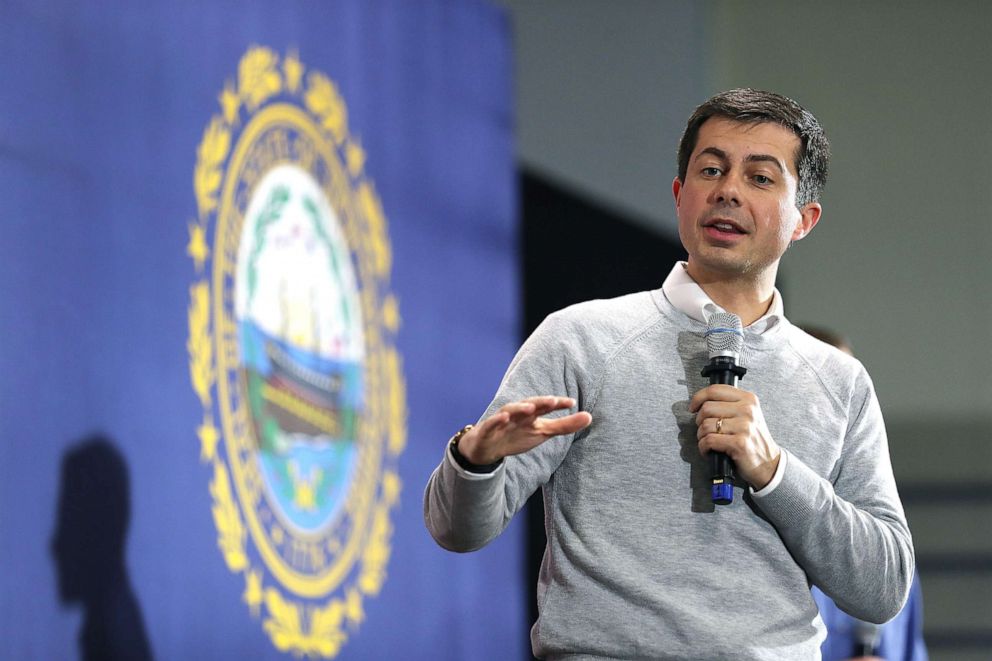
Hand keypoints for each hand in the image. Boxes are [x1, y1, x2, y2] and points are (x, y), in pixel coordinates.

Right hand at [457, 396, 591, 464]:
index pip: (546, 406)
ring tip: (531, 407)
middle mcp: (518, 412)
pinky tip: (504, 418)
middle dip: (540, 402)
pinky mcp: (489, 429)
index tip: (571, 403)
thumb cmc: (518, 435)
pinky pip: (493, 423)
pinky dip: (497, 420)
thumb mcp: (543, 432)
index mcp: (532, 413)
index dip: (557, 404)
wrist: (489, 447)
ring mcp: (502, 419)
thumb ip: (565, 425)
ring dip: (520, 407)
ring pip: (511, 410)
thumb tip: (590, 416)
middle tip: (553, 401)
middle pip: (530, 405)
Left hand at [689, 385, 780, 489]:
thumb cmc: (753, 438)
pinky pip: (709, 441)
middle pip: (707, 408)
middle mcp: (747, 410)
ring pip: (705, 425)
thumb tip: (701, 402)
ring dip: (701, 436)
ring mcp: (744, 426)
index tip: (693, 407)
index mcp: (748, 399)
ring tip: (709, 441)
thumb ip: (728, 404)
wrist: (769, 463)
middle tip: (704, 429)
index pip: (715, 390)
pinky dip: (703, 447)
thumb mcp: (747, 414)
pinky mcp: (739, 443)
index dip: (698, 398)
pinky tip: (709, 450)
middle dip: (699, 421)